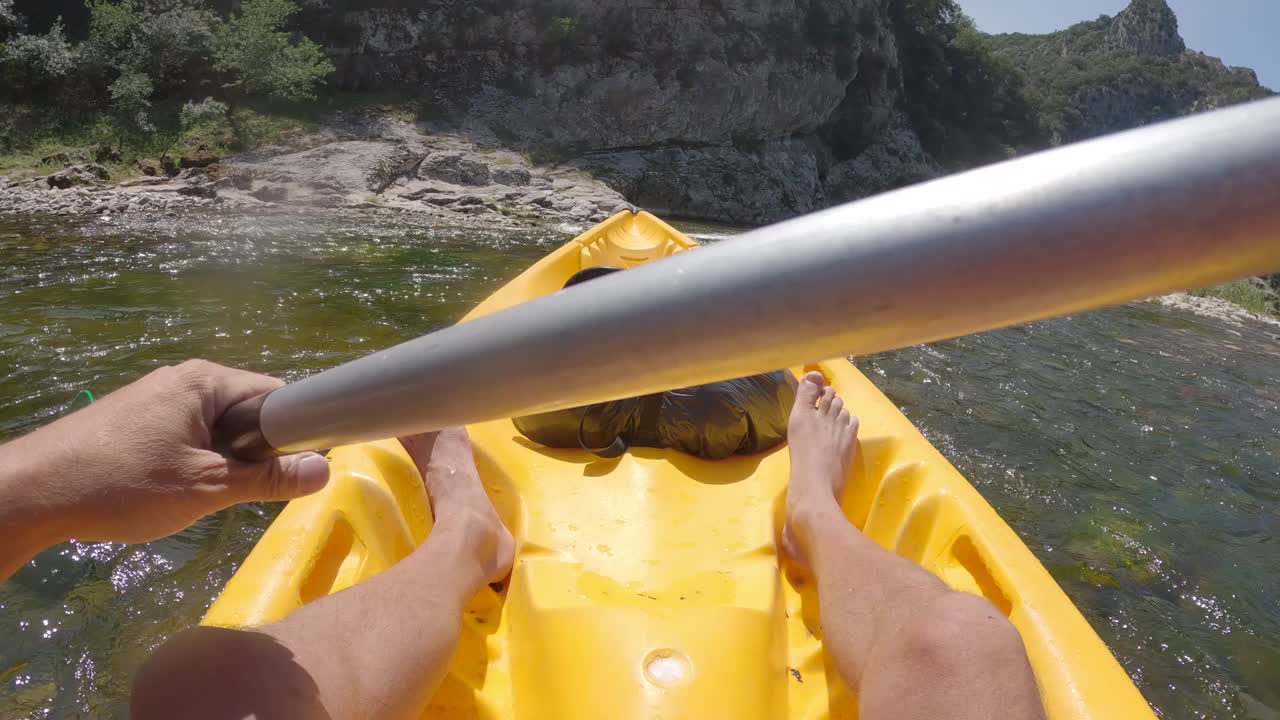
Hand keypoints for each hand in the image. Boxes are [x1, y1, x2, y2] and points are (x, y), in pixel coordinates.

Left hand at [0, 360, 329, 552]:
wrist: (32, 494)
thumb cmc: (125, 484)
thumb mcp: (207, 486)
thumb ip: (269, 479)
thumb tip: (325, 470)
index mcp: (207, 381)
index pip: (278, 395)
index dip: (297, 431)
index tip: (297, 469)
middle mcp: (185, 380)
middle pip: (249, 413)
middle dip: (256, 451)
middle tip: (249, 490)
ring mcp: (158, 399)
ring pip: (219, 429)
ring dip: (224, 461)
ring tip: (209, 494)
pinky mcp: (137, 421)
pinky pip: (190, 436)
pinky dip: (195, 462)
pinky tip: (177, 490)